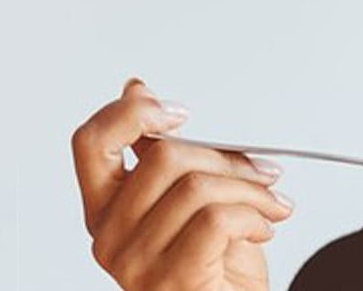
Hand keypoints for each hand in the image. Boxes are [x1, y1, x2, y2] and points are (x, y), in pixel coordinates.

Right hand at [72, 78, 292, 289]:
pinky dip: (253, 216)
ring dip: (251, 191)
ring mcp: (135, 262)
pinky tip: (263, 227)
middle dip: (227, 159)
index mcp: (104, 210)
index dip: (131, 114)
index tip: (179, 113)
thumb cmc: (215, 269)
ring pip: (196, 188)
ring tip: (271, 204)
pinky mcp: (172, 278)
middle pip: (163, 158)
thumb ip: (160, 155)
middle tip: (262, 172)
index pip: (91, 143)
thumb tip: (136, 90)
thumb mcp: (186, 202)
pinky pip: (216, 220)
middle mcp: (109, 237)